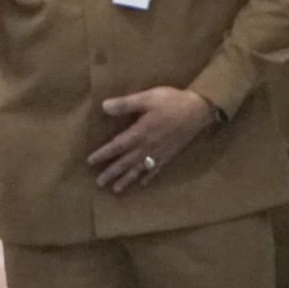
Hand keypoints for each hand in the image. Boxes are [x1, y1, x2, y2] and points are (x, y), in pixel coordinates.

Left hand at [87, 87, 217, 191]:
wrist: (198, 110)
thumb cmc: (172, 102)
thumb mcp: (147, 98)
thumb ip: (126, 104)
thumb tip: (104, 107)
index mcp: (140, 133)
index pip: (117, 146)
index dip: (103, 154)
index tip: (90, 162)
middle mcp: (147, 147)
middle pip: (126, 163)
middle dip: (112, 172)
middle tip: (99, 183)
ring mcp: (159, 153)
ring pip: (139, 169)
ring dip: (126, 180)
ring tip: (116, 189)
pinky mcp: (169, 154)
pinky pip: (156, 169)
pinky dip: (148, 177)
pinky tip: (142, 183)